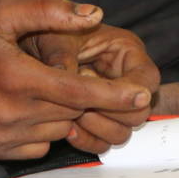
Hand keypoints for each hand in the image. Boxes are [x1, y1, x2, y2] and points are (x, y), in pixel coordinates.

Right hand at [0, 0, 159, 160]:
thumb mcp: (0, 11)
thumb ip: (48, 10)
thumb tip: (93, 15)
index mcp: (17, 78)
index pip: (80, 92)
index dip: (115, 95)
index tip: (142, 95)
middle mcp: (11, 113)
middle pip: (73, 112)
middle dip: (85, 98)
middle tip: (81, 81)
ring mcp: (1, 137)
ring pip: (58, 131)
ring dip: (63, 114)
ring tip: (46, 90)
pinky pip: (37, 148)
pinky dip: (42, 131)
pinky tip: (28, 109)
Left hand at [21, 22, 159, 151]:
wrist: (31, 45)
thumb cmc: (46, 35)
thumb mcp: (53, 38)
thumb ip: (61, 55)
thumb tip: (66, 74)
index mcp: (125, 51)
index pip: (147, 78)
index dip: (132, 92)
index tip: (105, 95)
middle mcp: (125, 79)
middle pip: (139, 112)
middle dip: (110, 112)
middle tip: (81, 103)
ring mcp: (113, 103)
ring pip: (122, 131)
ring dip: (97, 128)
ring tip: (71, 113)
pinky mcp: (98, 120)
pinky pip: (103, 142)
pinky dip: (87, 139)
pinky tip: (67, 127)